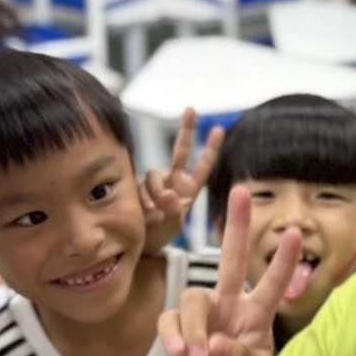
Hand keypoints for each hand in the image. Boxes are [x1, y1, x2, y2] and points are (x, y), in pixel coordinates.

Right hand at [139, 108, 224, 253]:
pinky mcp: (136, 186)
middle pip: (180, 151)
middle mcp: (172, 181)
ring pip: (153, 174)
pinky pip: (137, 183)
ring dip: (154, 191)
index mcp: (188, 190)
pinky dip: (140, 195)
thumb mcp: (172, 227)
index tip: (219, 129)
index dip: (210, 149)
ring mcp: (154, 182)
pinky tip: (142, 208)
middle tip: (192, 109)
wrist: (138, 245)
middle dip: (187, 130)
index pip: (202, 167)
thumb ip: (173, 211)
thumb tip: (170, 194)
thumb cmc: (160, 237)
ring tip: (152, 212)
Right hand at [158, 185, 301, 355]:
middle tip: (241, 191)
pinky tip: (182, 355)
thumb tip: (217, 344)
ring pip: (193, 299)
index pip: (273, 284)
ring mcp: (202, 312)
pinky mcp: (176, 325)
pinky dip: (174, 338)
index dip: (283, 260)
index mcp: (256, 312)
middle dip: (237, 227)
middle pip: (232, 259)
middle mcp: (230, 303)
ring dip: (195, 331)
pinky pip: (170, 321)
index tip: (295, 233)